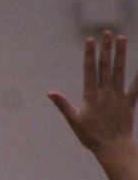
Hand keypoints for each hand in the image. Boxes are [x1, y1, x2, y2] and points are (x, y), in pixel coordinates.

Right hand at [48, 30, 137, 159]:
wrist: (112, 147)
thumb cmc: (90, 136)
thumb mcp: (73, 120)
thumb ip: (63, 104)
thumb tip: (50, 93)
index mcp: (90, 96)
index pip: (89, 70)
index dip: (89, 54)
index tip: (90, 40)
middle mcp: (105, 92)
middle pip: (105, 66)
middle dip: (105, 48)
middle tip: (107, 33)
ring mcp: (118, 95)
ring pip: (119, 70)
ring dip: (120, 54)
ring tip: (121, 38)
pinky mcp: (129, 101)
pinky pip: (136, 85)